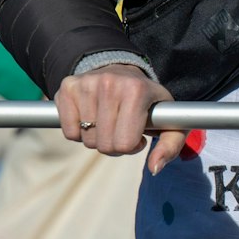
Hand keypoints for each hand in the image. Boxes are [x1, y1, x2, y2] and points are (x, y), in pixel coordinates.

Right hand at [55, 63, 186, 172]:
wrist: (124, 71)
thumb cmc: (148, 102)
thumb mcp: (169, 121)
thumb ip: (170, 146)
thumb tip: (155, 167)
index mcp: (136, 91)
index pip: (125, 144)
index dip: (132, 146)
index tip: (138, 134)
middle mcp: (110, 83)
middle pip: (104, 145)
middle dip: (114, 144)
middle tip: (121, 129)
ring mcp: (86, 83)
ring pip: (86, 140)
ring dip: (97, 138)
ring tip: (109, 121)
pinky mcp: (68, 87)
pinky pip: (69, 132)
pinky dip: (79, 132)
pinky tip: (92, 117)